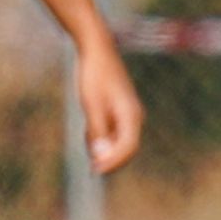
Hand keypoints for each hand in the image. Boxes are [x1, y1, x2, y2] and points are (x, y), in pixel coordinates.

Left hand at [76, 42, 143, 173]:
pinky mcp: (121, 110)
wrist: (96, 49)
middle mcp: (134, 116)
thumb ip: (97, 132)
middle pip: (125, 148)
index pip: (128, 148)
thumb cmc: (94, 76)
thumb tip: (100, 157)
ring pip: (118, 141)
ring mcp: (128, 113)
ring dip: (103, 146)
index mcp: (132, 114)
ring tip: (86, 133)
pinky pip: (113, 131)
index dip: (113, 162)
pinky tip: (88, 126)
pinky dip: (101, 135)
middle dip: (108, 158)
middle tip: (88, 164)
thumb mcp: (91, 106)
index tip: (94, 170)